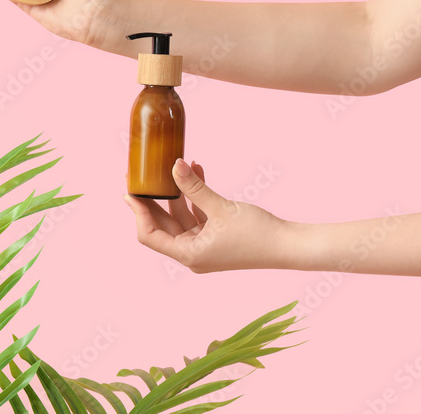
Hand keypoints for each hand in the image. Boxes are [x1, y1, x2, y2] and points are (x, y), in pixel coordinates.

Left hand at [124, 159, 293, 272]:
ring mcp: (204, 246)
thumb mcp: (221, 208)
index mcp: (188, 255)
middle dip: (152, 200)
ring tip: (172, 166)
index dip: (139, 212)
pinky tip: (196, 172)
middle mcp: (192, 253)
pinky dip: (194, 196)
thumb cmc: (258, 234)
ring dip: (177, 192)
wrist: (290, 245)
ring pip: (180, 217)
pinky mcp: (216, 237)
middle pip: (162, 225)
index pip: (150, 235)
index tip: (131, 190)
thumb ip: (194, 188)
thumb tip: (174, 165)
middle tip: (138, 176)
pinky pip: (197, 214)